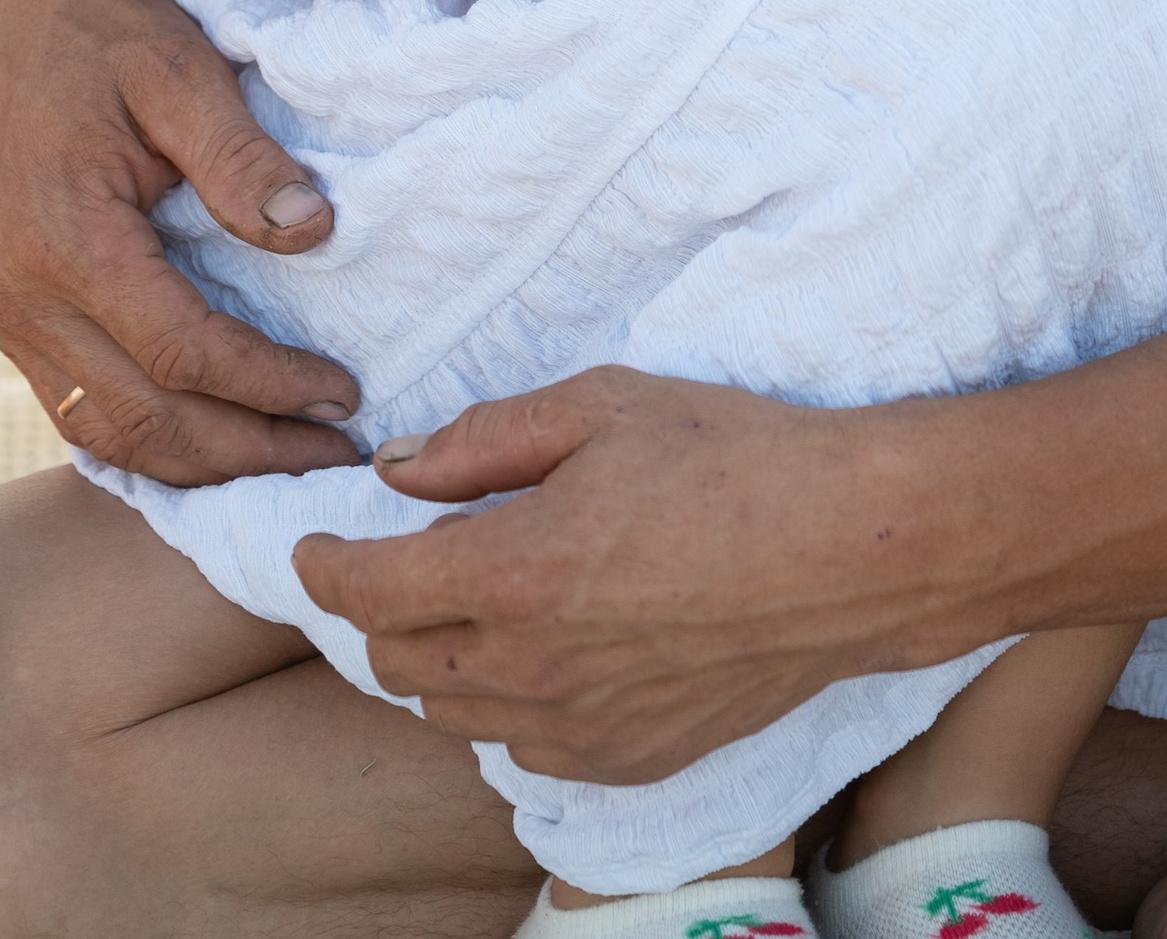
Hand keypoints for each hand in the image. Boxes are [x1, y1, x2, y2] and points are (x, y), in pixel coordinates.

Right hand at [0, 0, 361, 482]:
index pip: (184, 352)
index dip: (270, 386)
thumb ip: (240, 155)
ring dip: (197, 466)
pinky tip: (207, 445)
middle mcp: (25, 303)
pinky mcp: (10, 318)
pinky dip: (144, 446)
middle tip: (334, 455)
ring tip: (283, 461)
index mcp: (69, 244)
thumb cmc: (94, 35)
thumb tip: (314, 231)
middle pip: (144, 422)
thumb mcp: (177, 69)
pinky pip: (76, 412)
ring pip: (104, 436)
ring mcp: (8, 319)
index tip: (344, 393)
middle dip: (246, 451)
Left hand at [297, 368, 926, 781]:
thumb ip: (484, 440)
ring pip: (455, 716)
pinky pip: (525, 750)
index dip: (324, 564)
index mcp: (512, 571)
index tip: (315, 542)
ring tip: (482, 603)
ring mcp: (578, 728)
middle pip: (399, 660)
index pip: (367, 590)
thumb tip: (398, 469)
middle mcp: (529, 668)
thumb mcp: (602, 406)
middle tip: (410, 559)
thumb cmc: (733, 456)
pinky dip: (510, 706)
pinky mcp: (626, 760)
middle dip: (382, 609)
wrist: (851, 548)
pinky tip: (551, 652)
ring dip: (443, 661)